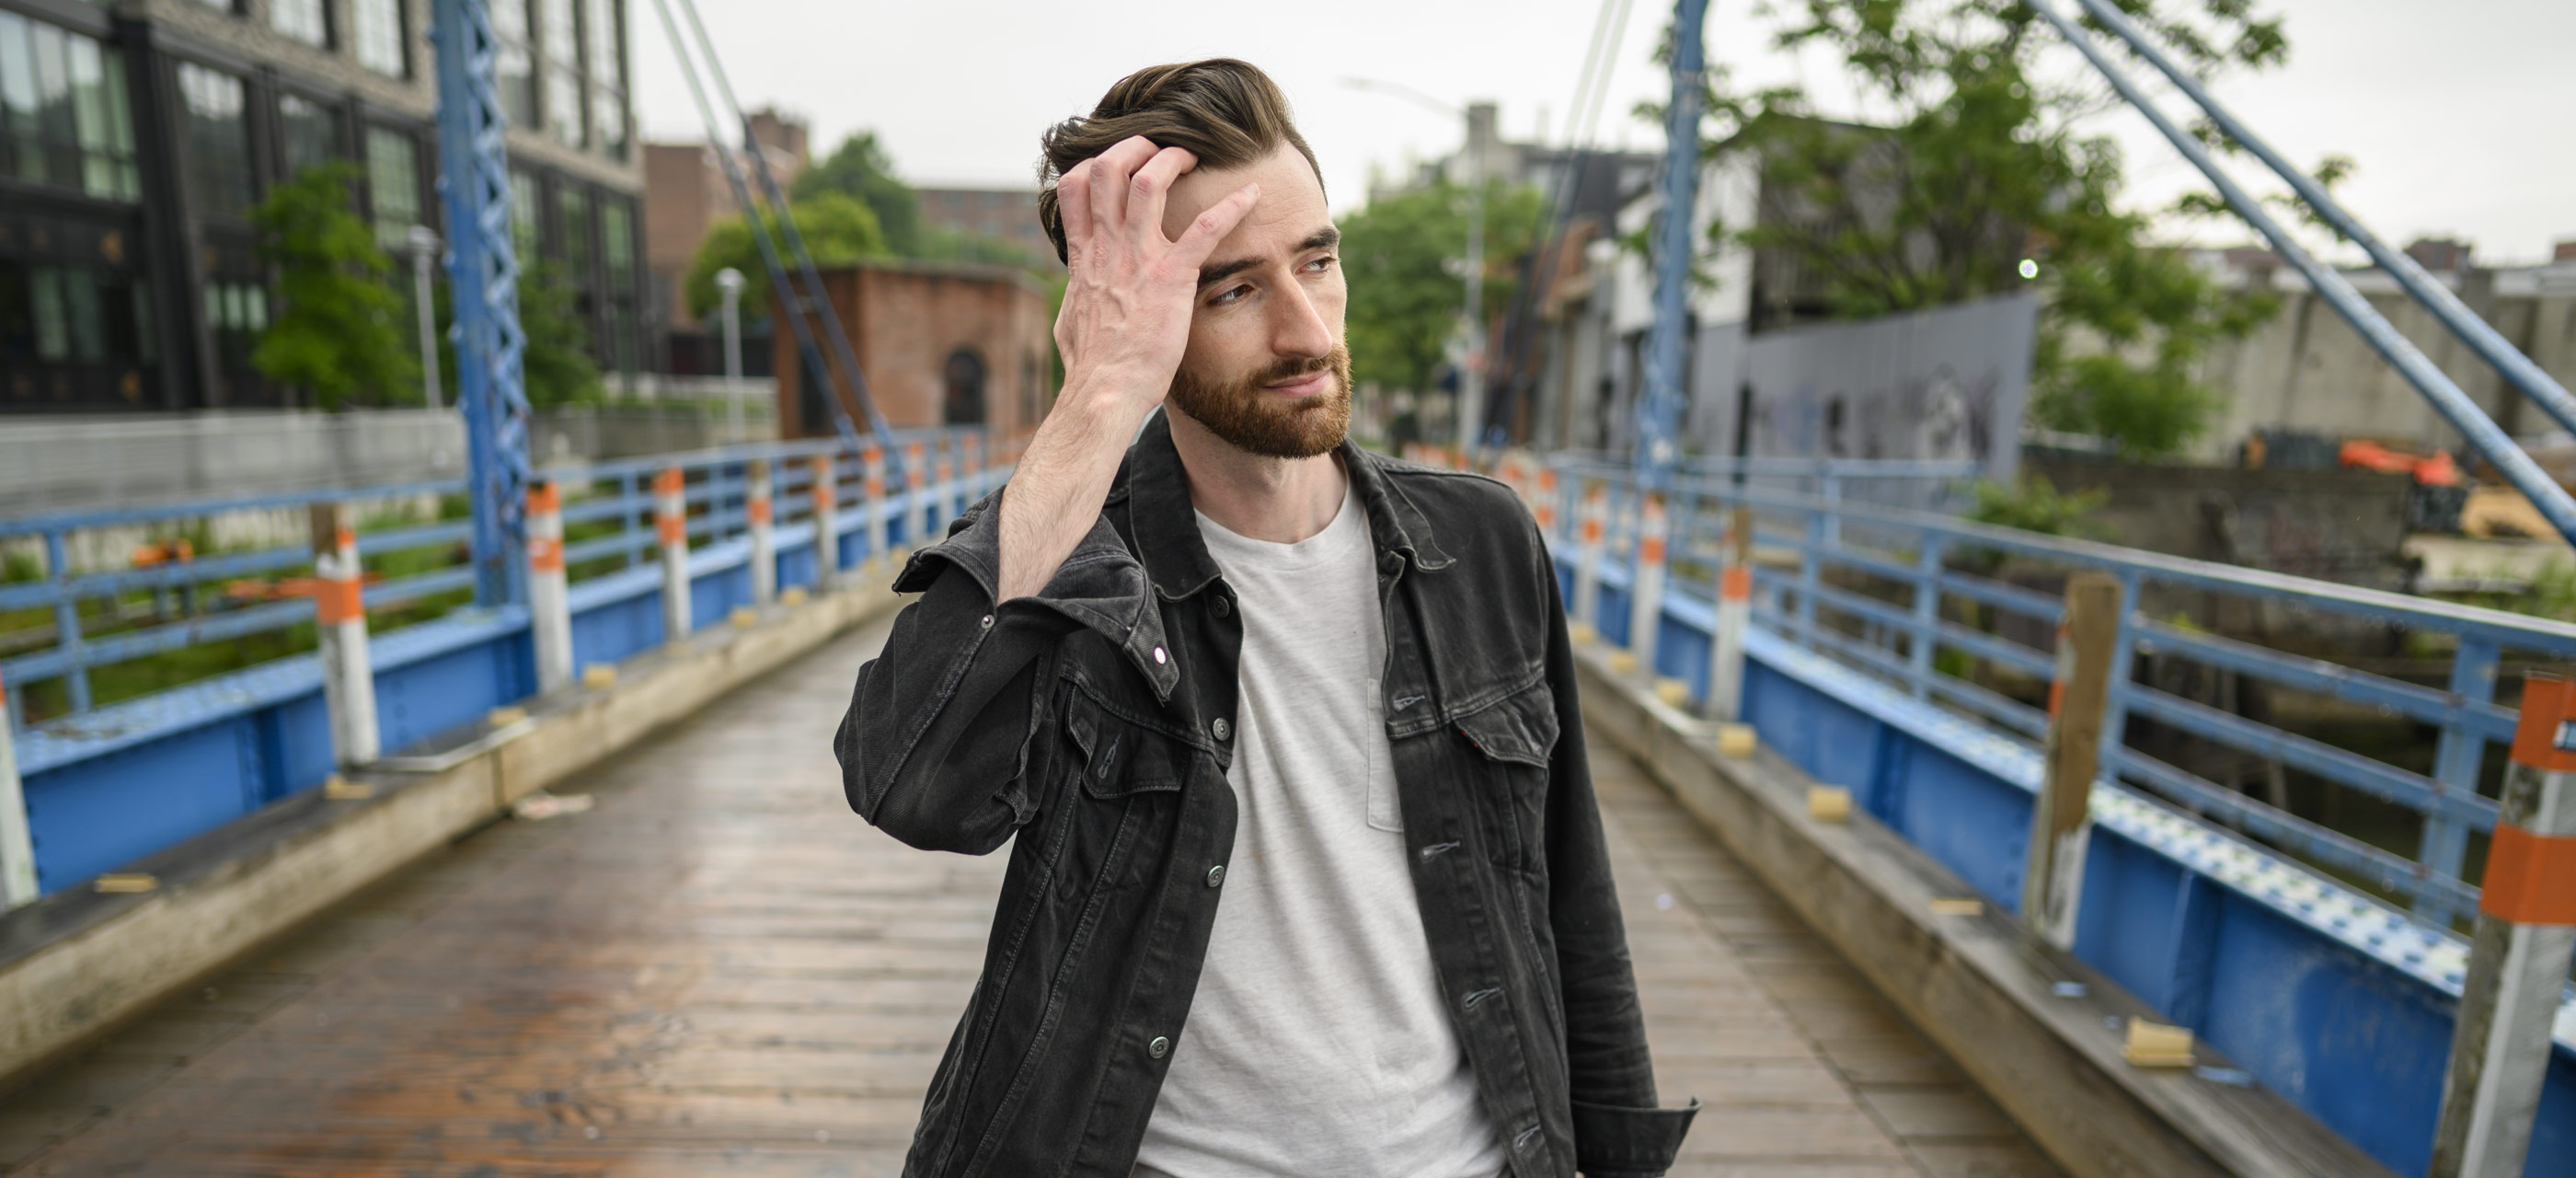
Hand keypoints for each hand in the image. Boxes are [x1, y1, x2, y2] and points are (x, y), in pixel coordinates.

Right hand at [1051, 136, 1259, 412]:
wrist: (1106, 390)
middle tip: (1160, 146)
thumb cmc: (1092, 366)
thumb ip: (1079, 295)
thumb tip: (1078, 293)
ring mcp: (1139, 259)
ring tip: (1195, 155)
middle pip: (1108, 169)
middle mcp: (1109, 248)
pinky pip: (1205, 229)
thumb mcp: (1072, 321)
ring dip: (1174, 159)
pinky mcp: (1172, 278)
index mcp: (1086, 256)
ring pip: (1150, 182)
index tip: (1119, 160)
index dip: (1095, 162)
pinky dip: (1232, 207)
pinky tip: (1253, 195)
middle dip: (1134, 146)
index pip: (1075, 187)